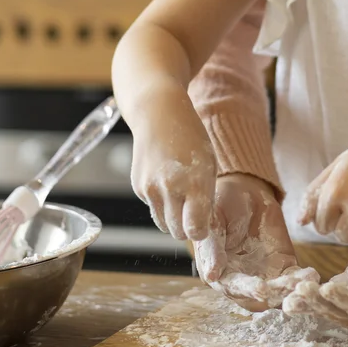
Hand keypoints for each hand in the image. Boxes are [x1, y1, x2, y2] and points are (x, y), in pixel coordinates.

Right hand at [129, 94, 216, 240]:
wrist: (158, 114)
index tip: (204, 225)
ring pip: (163, 224)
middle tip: (193, 211)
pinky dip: (160, 202)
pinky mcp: (138, 188)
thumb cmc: (190, 137)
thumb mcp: (209, 165)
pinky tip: (165, 181)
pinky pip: (153, 208)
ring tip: (180, 197)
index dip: (201, 232)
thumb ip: (206, 197)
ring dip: (173, 218)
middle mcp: (170, 190)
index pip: (195, 230)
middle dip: (186, 227)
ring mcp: (150, 189)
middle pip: (178, 232)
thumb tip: (201, 226)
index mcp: (194, 184)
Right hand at [195, 174, 319, 311]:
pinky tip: (311, 275)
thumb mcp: (214, 221)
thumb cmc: (223, 204)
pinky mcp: (282, 266)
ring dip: (291, 290)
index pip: (232, 287)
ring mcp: (262, 275)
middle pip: (257, 297)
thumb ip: (212, 248)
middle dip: (274, 294)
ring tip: (304, 282)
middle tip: (289, 287)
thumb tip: (213, 275)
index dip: (246, 290)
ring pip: (277, 292)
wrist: (245, 191)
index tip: (261, 289)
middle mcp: (240, 280)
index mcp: (218, 272)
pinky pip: (292, 279)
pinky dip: (301, 279)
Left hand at [283, 198, 347, 326]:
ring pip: (338, 305)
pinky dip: (318, 289)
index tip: (325, 289)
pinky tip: (297, 282)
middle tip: (295, 298)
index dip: (345, 305)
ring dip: (314, 303)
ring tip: (289, 297)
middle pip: (347, 314)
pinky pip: (337, 288)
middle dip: (320, 308)